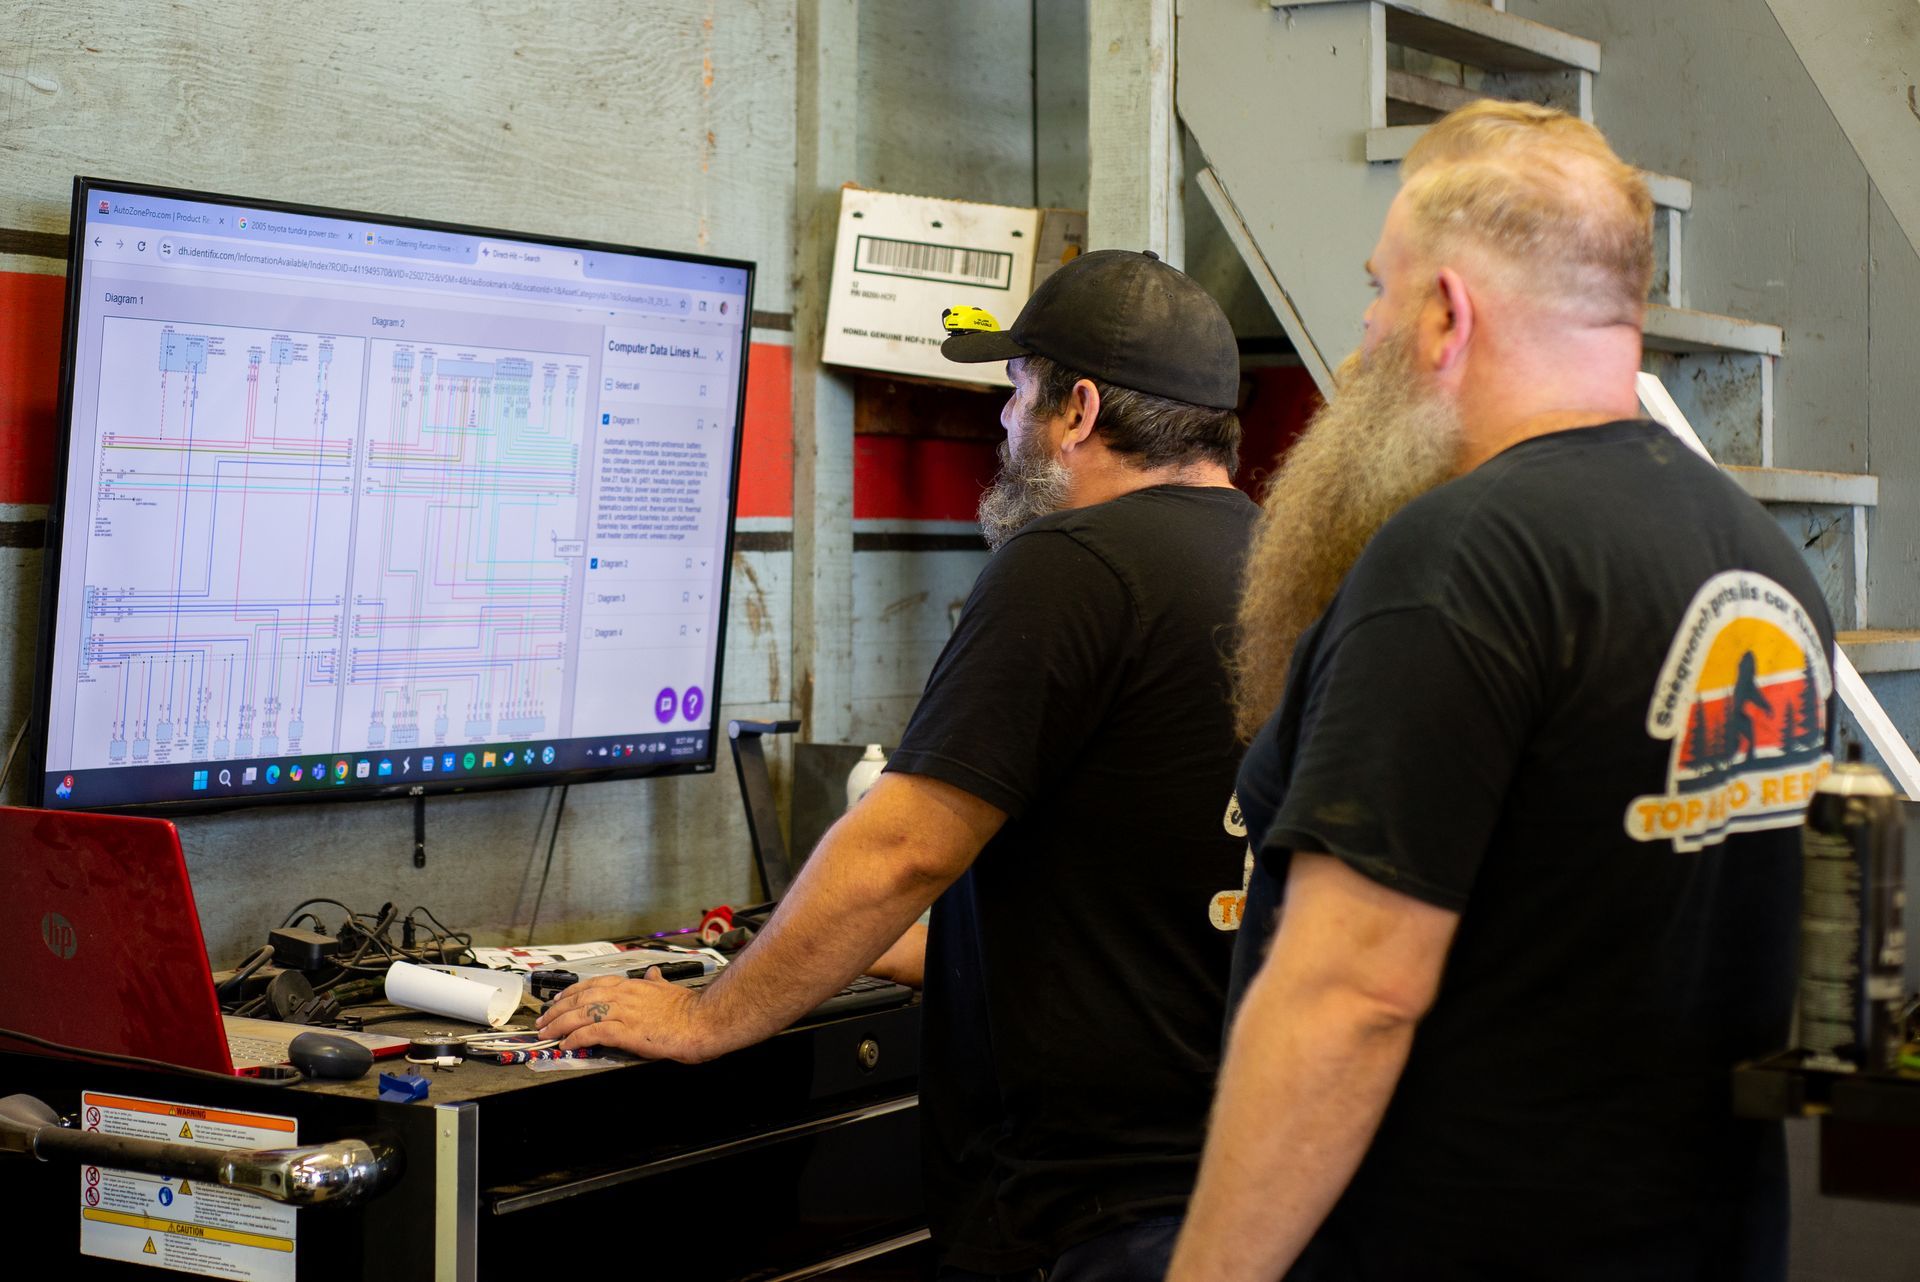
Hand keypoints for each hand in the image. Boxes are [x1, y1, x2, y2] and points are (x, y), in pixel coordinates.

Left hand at [534, 968, 714, 1061]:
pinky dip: (576, 1037)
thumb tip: (654, 974)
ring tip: (547, 1034)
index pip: (593, 984)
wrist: (704, 1021)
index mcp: (633, 985)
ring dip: (560, 1024)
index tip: (558, 1002)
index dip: (570, 993)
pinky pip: (592, 1033)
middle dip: (557, 1010)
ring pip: (581, 1014)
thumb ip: (657, 982)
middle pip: (581, 998)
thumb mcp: (668, 988)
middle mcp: (624, 995)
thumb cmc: (690, 1010)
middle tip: (543, 1021)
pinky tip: (567, 1044)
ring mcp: (624, 1012)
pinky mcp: (626, 1031)